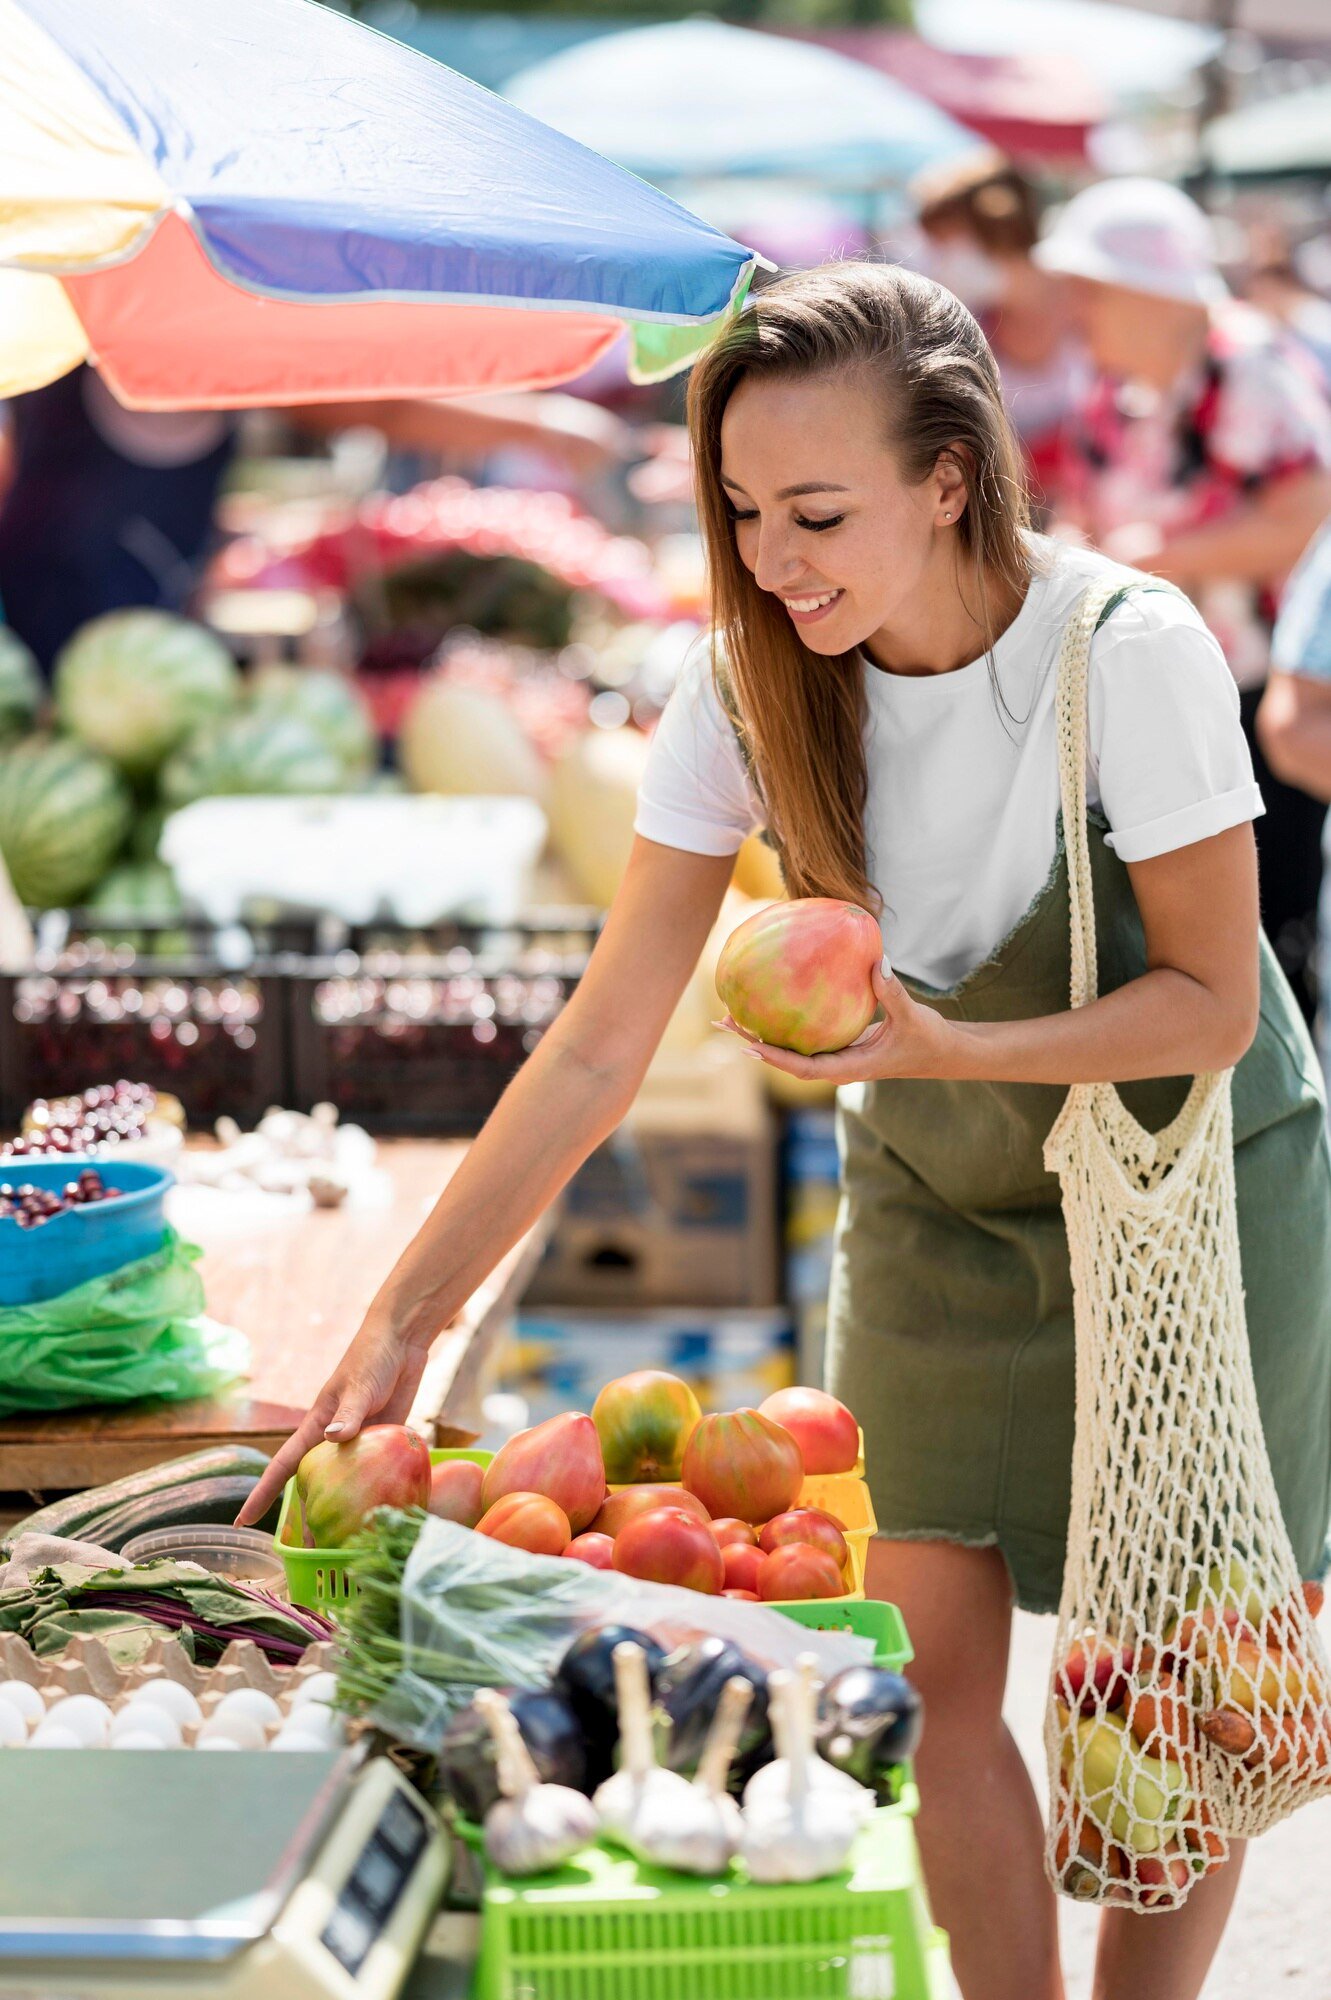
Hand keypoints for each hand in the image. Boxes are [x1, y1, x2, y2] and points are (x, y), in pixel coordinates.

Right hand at [235, 1318, 429, 1526]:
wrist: (403, 1338)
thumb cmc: (372, 1356)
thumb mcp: (359, 1385)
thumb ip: (348, 1413)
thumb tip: (333, 1438)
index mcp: (317, 1425)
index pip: (283, 1465)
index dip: (263, 1493)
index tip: (243, 1520)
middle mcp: (333, 1438)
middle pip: (313, 1482)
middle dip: (306, 1514)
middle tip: (303, 1549)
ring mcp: (359, 1440)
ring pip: (343, 1482)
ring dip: (341, 1507)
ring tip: (341, 1541)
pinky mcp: (384, 1439)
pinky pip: (375, 1471)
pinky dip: (376, 1490)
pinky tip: (383, 1511)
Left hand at [714, 959, 957, 1084]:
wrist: (944, 1053)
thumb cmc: (929, 1039)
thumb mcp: (913, 1016)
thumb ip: (894, 992)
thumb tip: (877, 962)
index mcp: (850, 1069)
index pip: (803, 1067)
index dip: (774, 1057)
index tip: (748, 1044)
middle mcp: (837, 1066)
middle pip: (785, 1059)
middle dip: (753, 1042)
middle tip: (723, 1020)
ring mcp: (837, 1057)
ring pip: (791, 1049)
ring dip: (762, 1033)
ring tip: (732, 1014)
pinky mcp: (840, 1045)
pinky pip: (806, 1037)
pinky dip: (785, 1023)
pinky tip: (770, 1003)